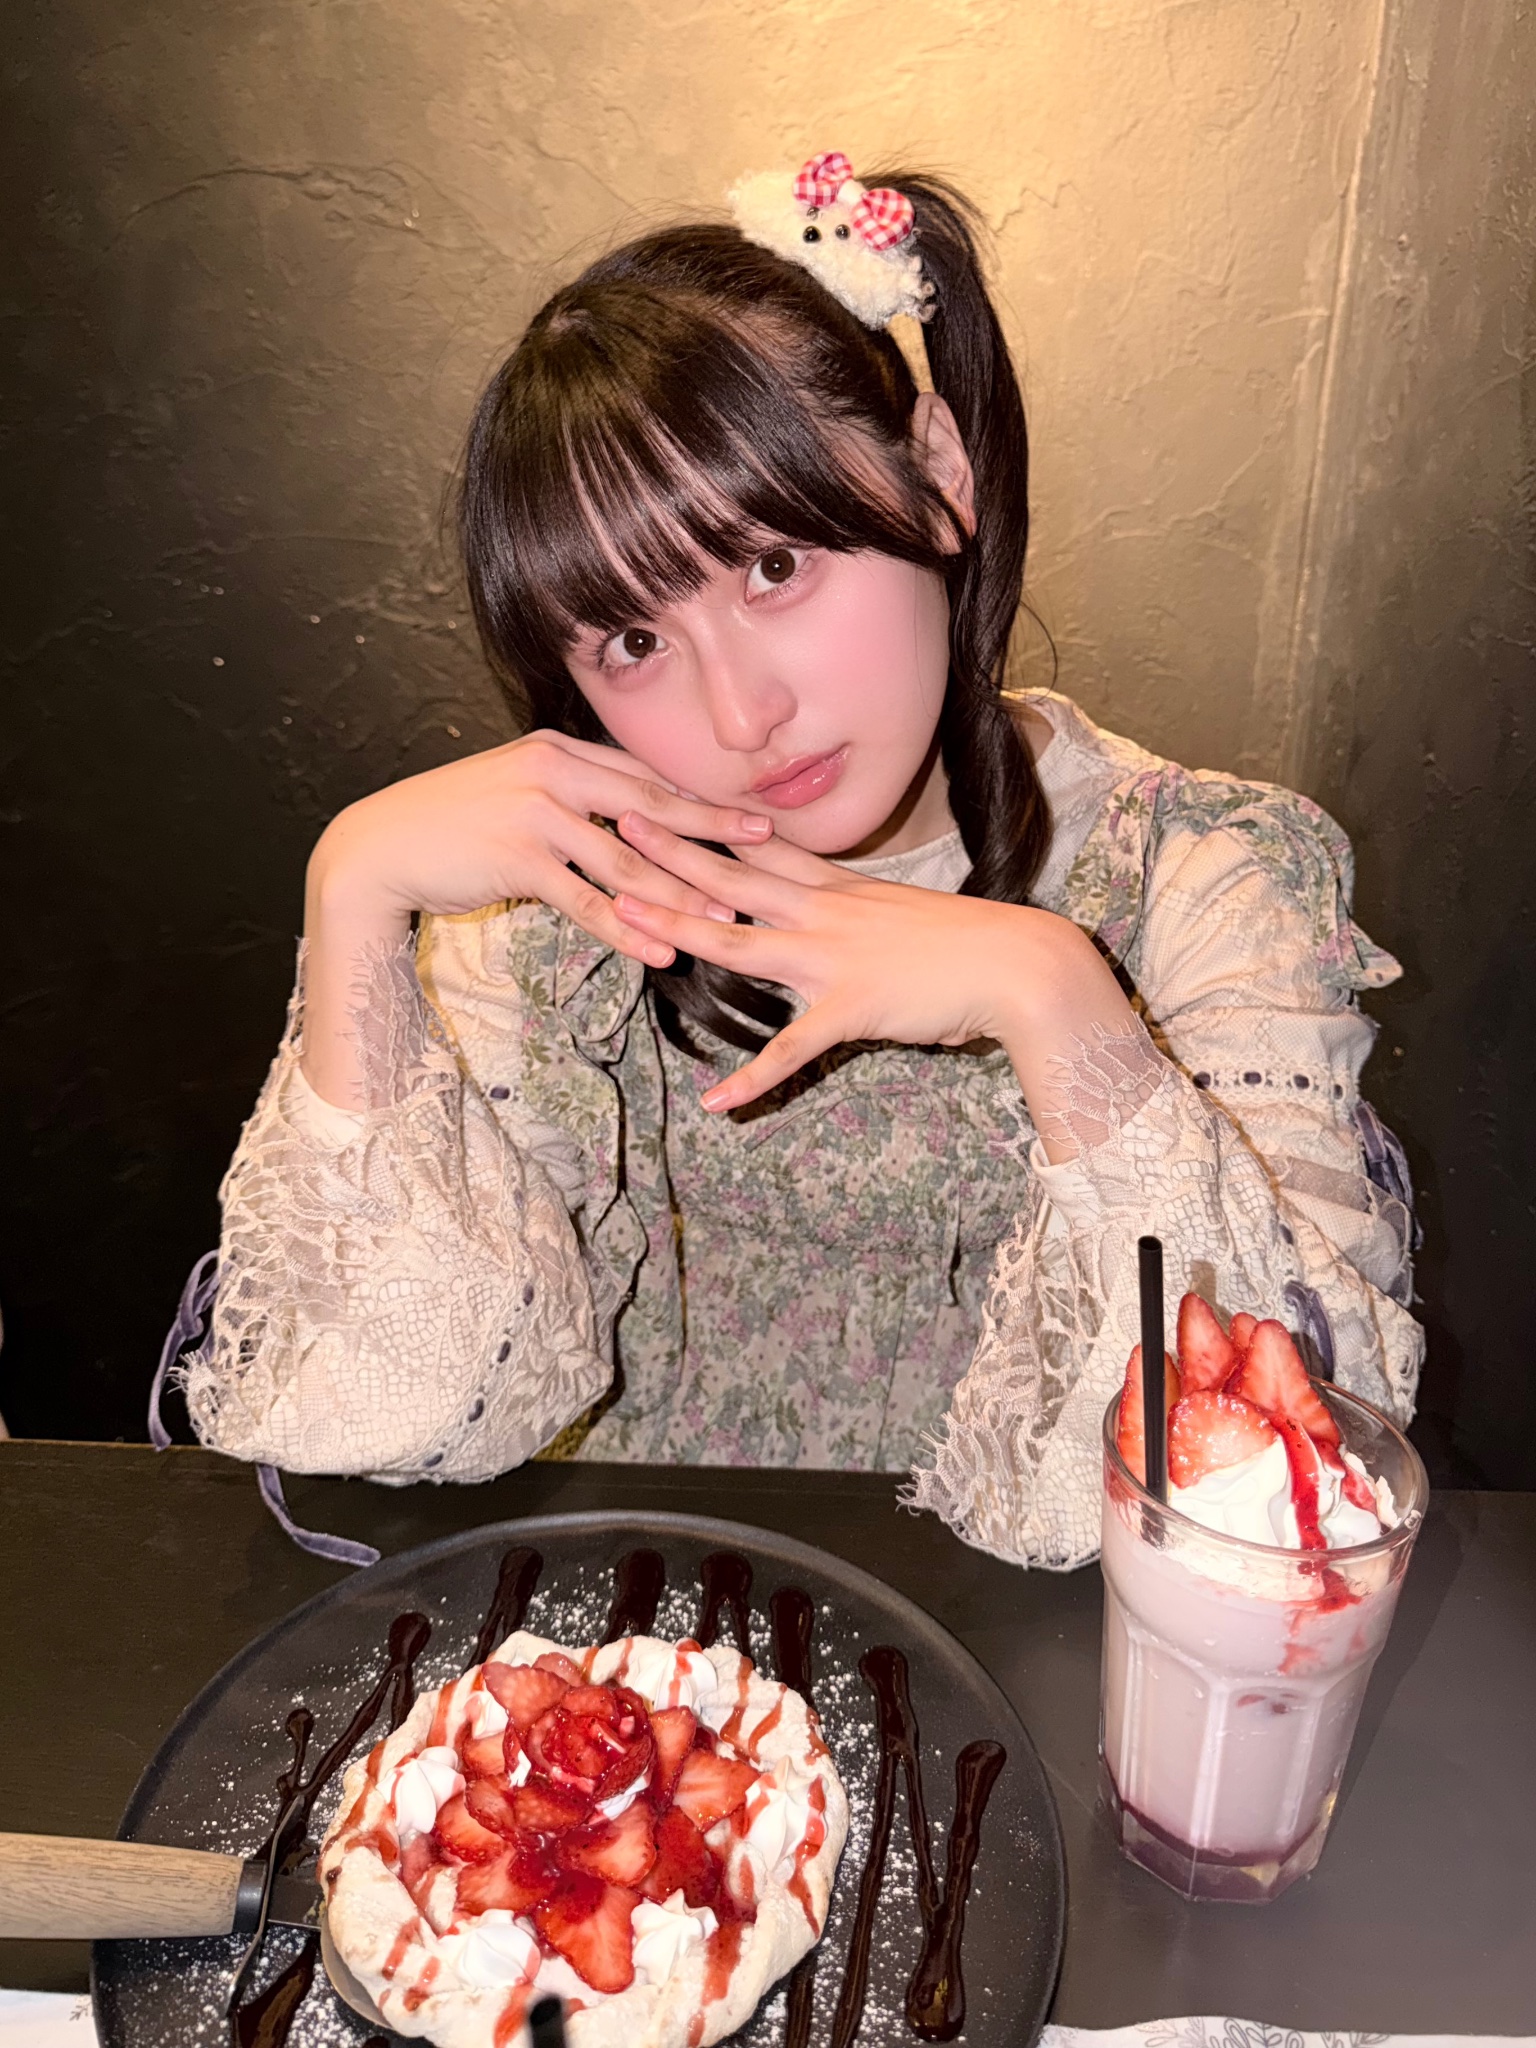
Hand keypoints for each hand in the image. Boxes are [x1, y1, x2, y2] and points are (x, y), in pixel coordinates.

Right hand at [307, 730, 772, 969]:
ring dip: (680, 894)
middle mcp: (554, 772)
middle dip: (712, 832)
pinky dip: (627, 929)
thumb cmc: (452, 822)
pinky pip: (585, 900)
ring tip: (726, 922)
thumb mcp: (517, 791)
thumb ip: (570, 797)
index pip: (646, 778)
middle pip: (651, 809)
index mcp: (561, 752)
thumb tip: (626, 818)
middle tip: (765, 848)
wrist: (381, 844)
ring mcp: (535, 813)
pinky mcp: (517, 858)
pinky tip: (660, 950)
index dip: (701, 800)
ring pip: (626, 861)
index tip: (751, 815)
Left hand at [608, 813, 1135, 1118]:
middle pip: (731, 876)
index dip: (706, 821)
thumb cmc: (967, 944)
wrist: (1018, 963)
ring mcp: (832, 957)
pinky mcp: (851, 1008)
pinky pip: (791, 1049)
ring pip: (739, 941)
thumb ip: (859, 916)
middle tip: (617, 819)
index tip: (662, 793)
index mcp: (837, 888)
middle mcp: (825, 911)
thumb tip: (837, 923)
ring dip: (678, 929)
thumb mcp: (901, 915)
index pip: (759, 848)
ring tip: (624, 918)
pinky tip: (716, 1103)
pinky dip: (752, 1079)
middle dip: (670, 849)